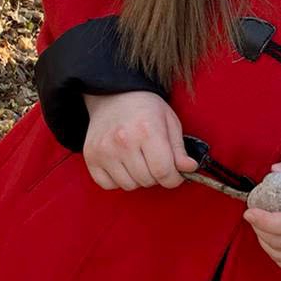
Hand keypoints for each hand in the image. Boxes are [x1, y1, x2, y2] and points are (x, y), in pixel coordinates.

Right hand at [81, 91, 197, 189]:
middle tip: (155, 161)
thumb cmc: (145, 107)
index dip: (174, 179)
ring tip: (139, 160)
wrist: (113, 94)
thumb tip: (189, 168)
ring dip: (138, 178)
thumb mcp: (169, 121)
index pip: (164, 172)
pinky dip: (118, 180)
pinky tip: (123, 164)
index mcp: (147, 130)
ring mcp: (104, 150)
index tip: (175, 175)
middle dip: (156, 176)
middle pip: (147, 180)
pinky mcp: (91, 156)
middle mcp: (123, 141)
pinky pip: (108, 185)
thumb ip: (179, 148)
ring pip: (129, 185)